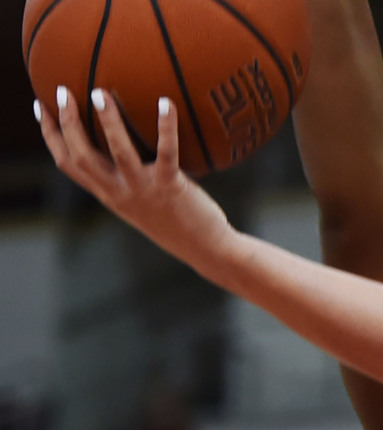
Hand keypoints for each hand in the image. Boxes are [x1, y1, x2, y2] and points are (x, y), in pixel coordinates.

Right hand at [36, 88, 229, 252]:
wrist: (204, 248)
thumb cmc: (177, 221)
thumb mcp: (143, 201)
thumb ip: (128, 179)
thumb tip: (125, 147)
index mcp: (109, 194)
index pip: (69, 164)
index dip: (51, 136)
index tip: (42, 108)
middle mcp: (119, 193)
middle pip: (81, 156)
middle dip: (67, 123)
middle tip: (62, 91)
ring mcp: (144, 190)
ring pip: (118, 152)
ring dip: (107, 121)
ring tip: (100, 93)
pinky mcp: (171, 187)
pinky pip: (167, 152)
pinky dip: (166, 126)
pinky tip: (166, 102)